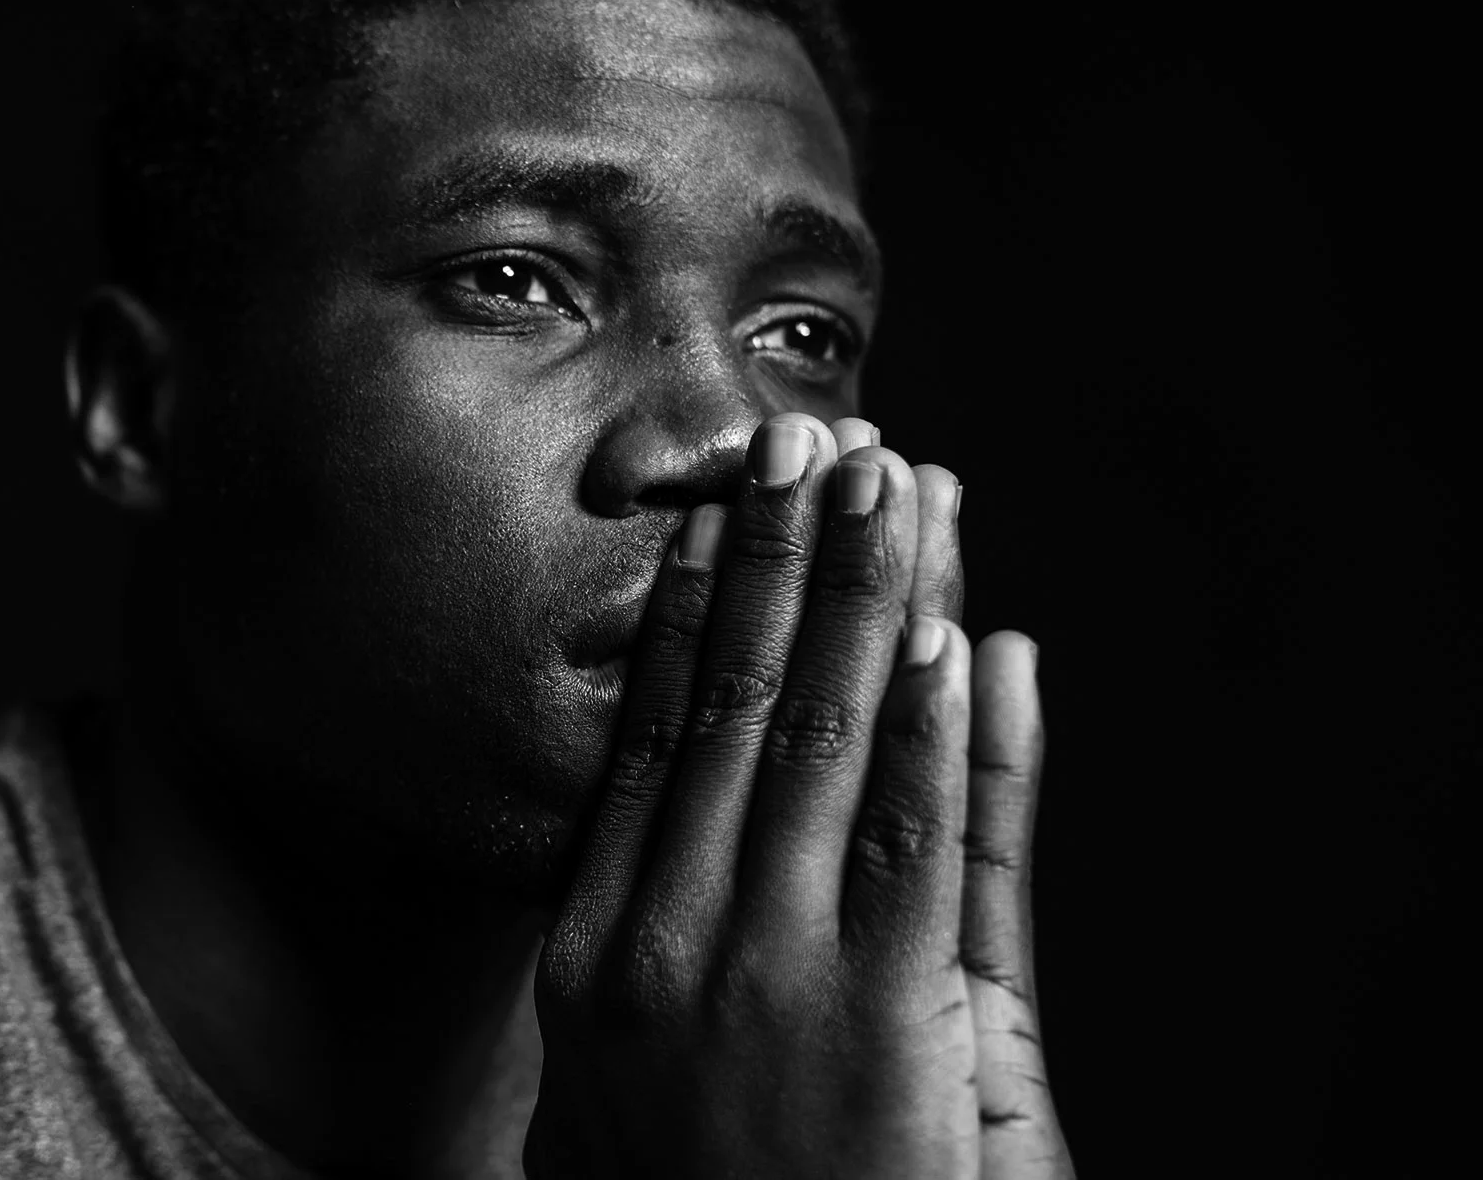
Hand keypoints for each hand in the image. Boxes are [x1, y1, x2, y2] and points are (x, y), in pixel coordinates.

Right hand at [526, 414, 1071, 1177]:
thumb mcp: (594, 1108)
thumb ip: (610, 986)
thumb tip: (605, 887)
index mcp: (590, 949)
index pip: (646, 735)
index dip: (696, 609)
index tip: (725, 510)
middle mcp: (658, 936)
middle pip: (726, 704)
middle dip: (781, 556)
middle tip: (811, 431)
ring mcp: (757, 969)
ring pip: (817, 737)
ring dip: (865, 594)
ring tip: (893, 479)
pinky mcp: (873, 1016)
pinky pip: (907, 833)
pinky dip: (932, 721)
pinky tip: (950, 630)